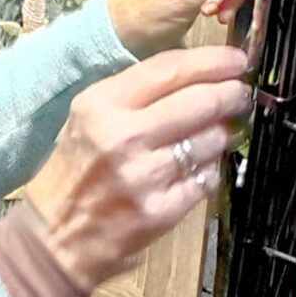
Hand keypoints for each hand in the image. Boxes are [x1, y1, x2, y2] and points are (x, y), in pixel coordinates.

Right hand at [20, 44, 252, 290]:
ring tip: (217, 133)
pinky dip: (211, 169)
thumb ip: (137, 93)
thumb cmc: (76, 170)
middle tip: (239, 94)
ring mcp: (144, 175)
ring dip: (222, 134)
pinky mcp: (161, 210)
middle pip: (199, 101)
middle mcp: (123, 136)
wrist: (56, 235)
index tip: (234, 61)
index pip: (170, 69)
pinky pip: (206, 178)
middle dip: (230, 94)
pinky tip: (200, 167)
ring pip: (210, 140)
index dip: (212, 61)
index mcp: (102, 104)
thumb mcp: (89, 117)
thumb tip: (200, 77)